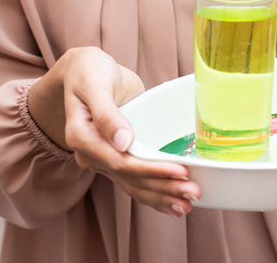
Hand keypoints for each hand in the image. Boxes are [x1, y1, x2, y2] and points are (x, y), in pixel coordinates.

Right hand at [27, 47, 200, 216]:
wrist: (84, 71)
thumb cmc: (89, 71)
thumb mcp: (95, 84)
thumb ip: (107, 113)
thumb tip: (123, 141)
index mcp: (82, 138)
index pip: (121, 163)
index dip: (151, 170)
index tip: (180, 172)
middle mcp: (92, 154)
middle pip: (130, 178)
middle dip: (163, 188)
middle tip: (193, 194)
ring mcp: (104, 157)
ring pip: (134, 184)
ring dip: (161, 196)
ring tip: (187, 205)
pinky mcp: (117, 155)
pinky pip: (134, 179)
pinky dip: (154, 192)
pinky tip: (171, 203)